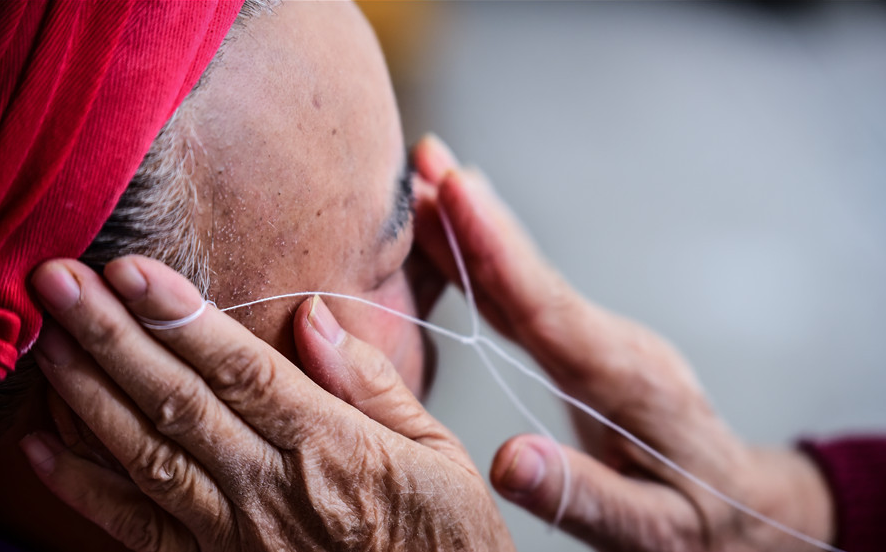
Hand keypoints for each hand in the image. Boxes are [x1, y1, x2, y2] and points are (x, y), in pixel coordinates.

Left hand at [23, 255, 513, 550]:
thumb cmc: (443, 540)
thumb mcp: (438, 454)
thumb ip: (373, 383)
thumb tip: (317, 316)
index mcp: (335, 449)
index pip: (243, 370)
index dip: (181, 317)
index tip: (132, 270)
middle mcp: (276, 491)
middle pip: (180, 403)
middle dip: (113, 337)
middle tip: (61, 282)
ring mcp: (239, 537)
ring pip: (148, 457)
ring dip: (89, 394)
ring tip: (48, 339)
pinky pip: (138, 528)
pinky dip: (84, 487)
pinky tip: (39, 444)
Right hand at [411, 135, 834, 550]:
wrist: (741, 506)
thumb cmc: (698, 524)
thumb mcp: (650, 531)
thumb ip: (583, 495)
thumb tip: (509, 460)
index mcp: (622, 379)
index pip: (546, 306)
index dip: (497, 246)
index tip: (455, 187)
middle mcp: (608, 344)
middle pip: (527, 275)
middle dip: (474, 215)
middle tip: (424, 157)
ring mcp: (597, 341)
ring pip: (522, 280)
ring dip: (473, 228)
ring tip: (424, 179)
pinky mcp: (585, 347)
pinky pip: (525, 300)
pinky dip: (487, 264)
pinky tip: (457, 240)